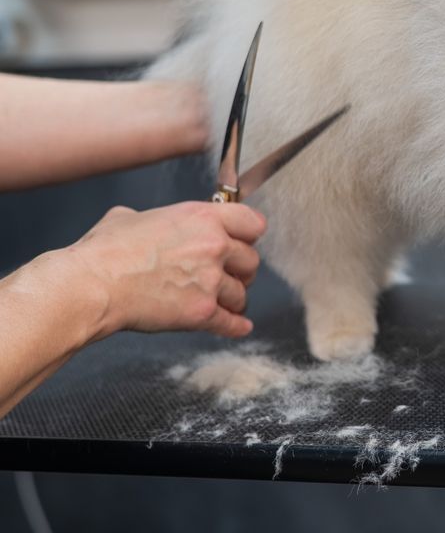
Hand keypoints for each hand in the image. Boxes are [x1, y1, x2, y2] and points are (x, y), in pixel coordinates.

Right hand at [64, 201, 266, 341]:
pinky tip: (239, 326)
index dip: (249, 234)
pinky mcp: (202, 312)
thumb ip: (154, 218)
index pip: (253, 223)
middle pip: (252, 261)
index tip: (245, 242)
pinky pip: (231, 322)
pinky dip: (236, 326)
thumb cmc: (105, 251)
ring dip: (234, 299)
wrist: (92, 285)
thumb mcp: (130, 217)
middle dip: (242, 270)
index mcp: (203, 218)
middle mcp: (214, 246)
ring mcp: (210, 280)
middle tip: (231, 275)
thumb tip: (146, 222)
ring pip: (242, 294)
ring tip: (225, 301)